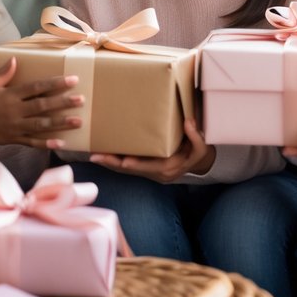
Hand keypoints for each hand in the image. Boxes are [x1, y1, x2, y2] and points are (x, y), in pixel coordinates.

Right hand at [0, 58, 84, 151]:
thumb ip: (2, 73)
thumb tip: (16, 59)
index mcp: (10, 95)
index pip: (37, 87)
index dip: (55, 84)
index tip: (72, 80)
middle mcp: (15, 111)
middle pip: (43, 106)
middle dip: (63, 103)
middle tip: (81, 100)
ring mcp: (15, 127)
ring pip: (41, 125)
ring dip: (61, 123)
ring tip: (78, 122)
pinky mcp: (13, 139)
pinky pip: (32, 142)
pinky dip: (46, 143)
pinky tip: (60, 143)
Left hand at [88, 118, 215, 182]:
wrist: (199, 164)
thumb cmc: (198, 154)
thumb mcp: (202, 147)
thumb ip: (195, 136)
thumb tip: (188, 122)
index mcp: (169, 167)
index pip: (148, 167)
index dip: (134, 164)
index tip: (121, 159)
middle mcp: (157, 174)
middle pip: (131, 170)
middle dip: (113, 164)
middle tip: (96, 156)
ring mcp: (151, 173)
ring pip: (127, 170)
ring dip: (111, 163)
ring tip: (94, 155)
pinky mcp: (147, 169)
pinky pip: (129, 168)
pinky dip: (117, 163)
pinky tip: (105, 155)